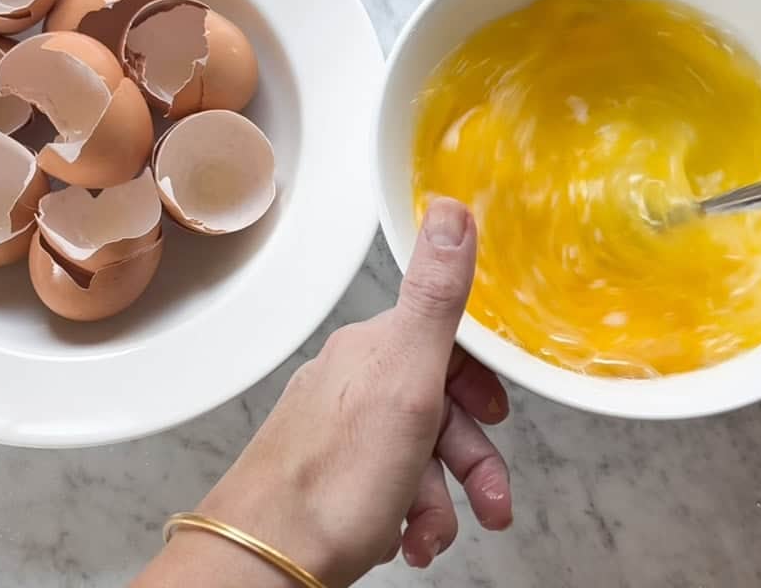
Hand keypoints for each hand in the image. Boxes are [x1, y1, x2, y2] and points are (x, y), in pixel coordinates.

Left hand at [134, 198, 511, 587]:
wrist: (263, 557)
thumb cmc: (335, 477)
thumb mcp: (407, 380)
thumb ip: (437, 296)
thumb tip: (451, 208)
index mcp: (374, 351)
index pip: (444, 343)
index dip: (478, 380)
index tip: (497, 412)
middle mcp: (355, 384)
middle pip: (438, 408)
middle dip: (472, 459)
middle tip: (490, 500)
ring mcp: (341, 433)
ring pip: (418, 456)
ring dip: (443, 501)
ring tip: (436, 537)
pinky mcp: (333, 478)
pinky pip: (389, 488)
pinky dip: (410, 518)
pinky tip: (405, 541)